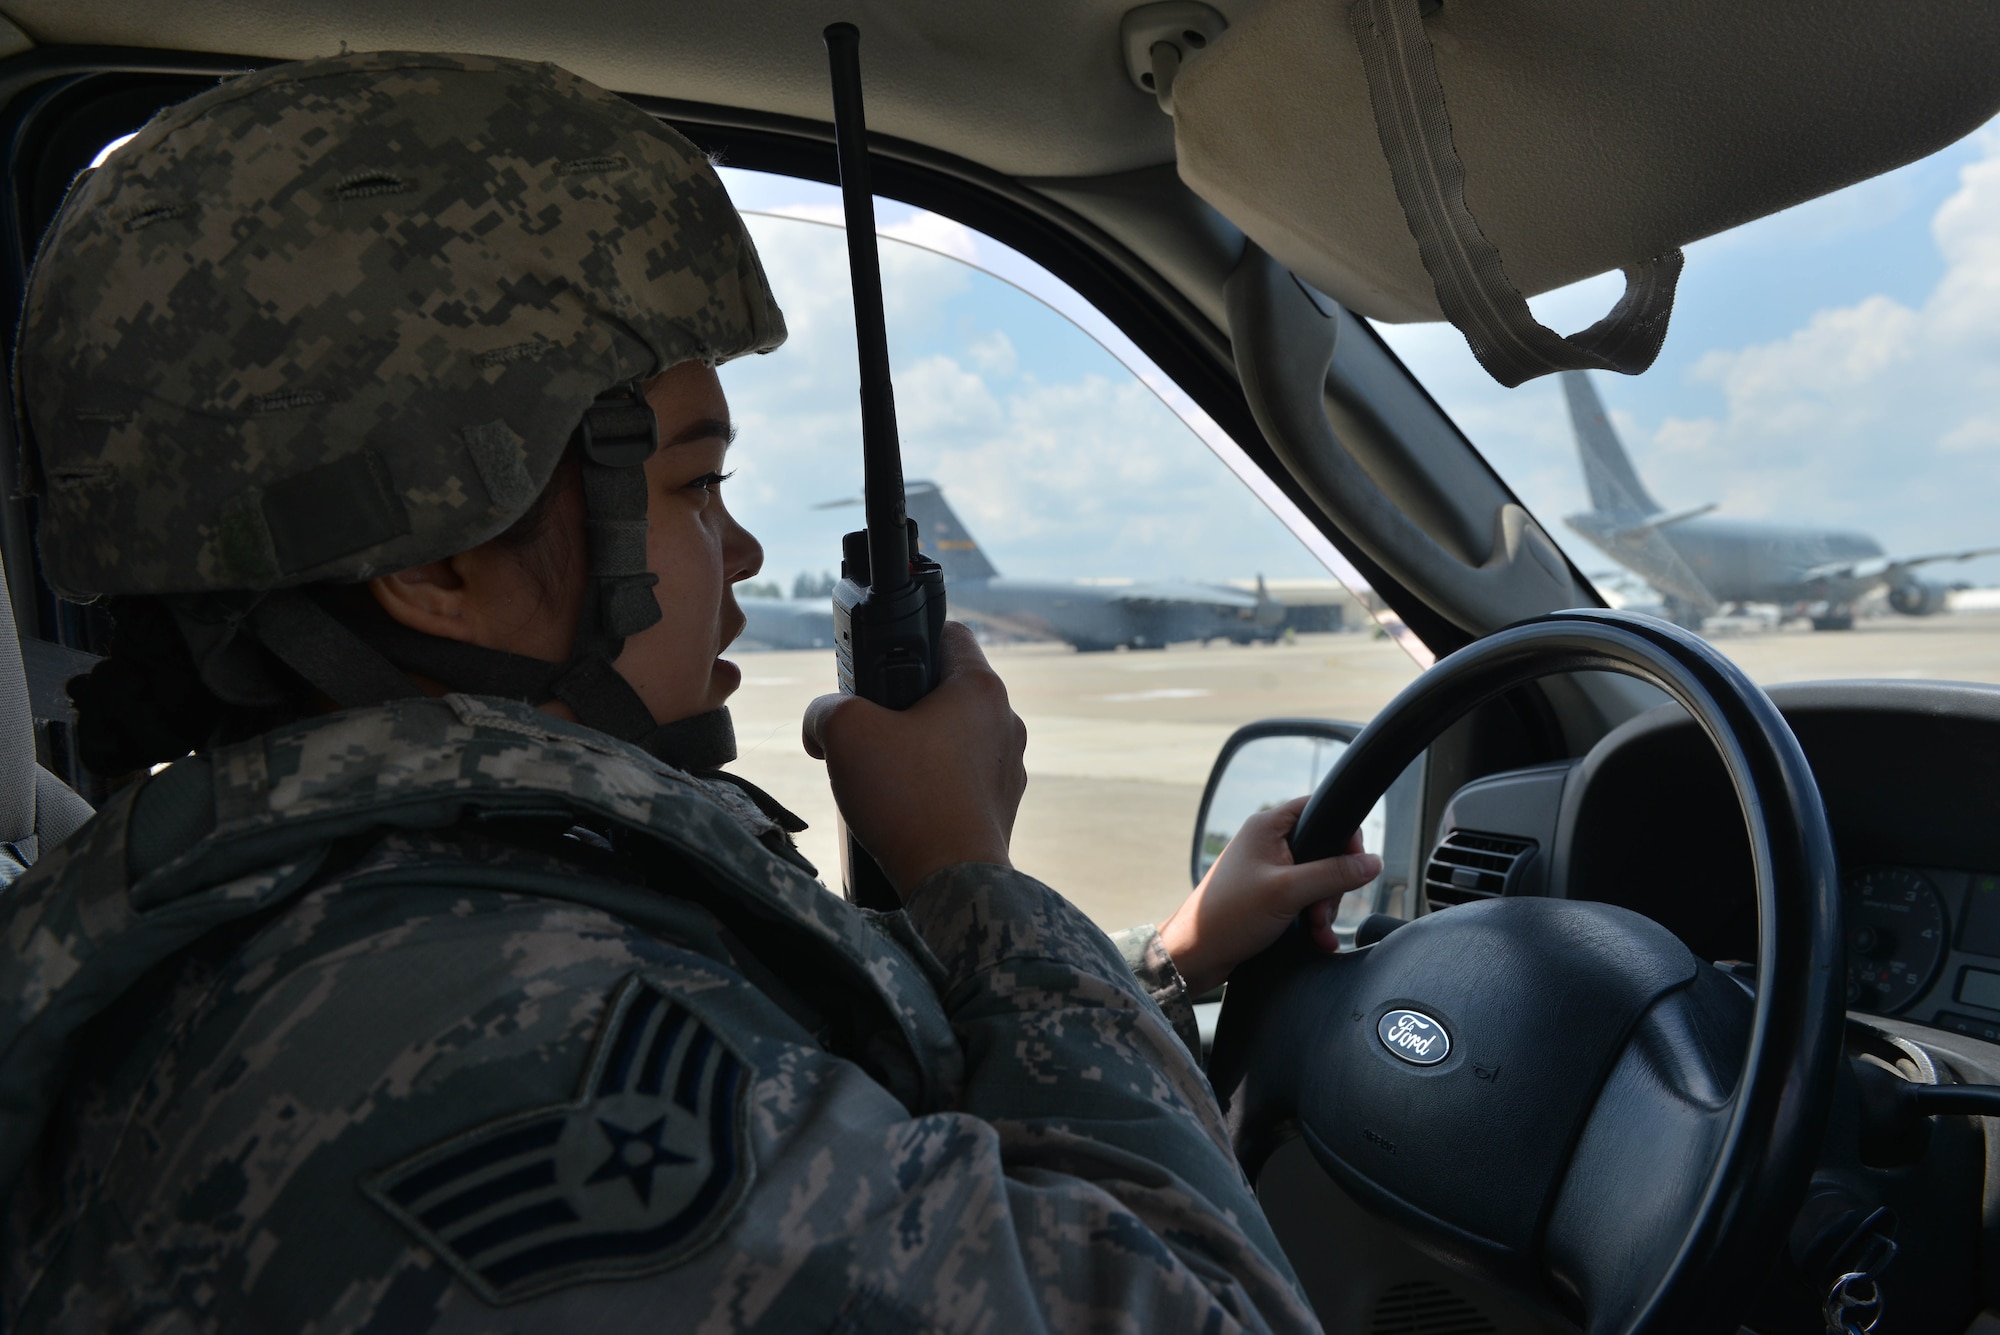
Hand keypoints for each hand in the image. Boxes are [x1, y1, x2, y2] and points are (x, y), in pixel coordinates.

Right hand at [802, 622, 1027, 898]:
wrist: (951, 882)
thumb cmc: (906, 798)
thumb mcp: (844, 732)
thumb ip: (825, 708)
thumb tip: (822, 723)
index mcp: (981, 688)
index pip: (949, 632)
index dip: (908, 638)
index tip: (877, 665)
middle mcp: (1006, 722)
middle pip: (948, 690)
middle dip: (904, 703)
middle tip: (868, 725)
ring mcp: (1008, 768)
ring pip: (955, 738)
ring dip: (918, 747)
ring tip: (881, 774)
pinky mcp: (1000, 808)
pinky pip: (960, 780)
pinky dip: (932, 786)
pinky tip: (902, 808)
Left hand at [1157, 796, 1381, 994]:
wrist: (1195, 956)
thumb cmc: (1227, 916)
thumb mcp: (1287, 891)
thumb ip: (1333, 874)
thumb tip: (1372, 863)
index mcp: (1267, 827)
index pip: (1318, 807)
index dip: (1343, 832)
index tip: (1354, 861)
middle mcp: (1268, 844)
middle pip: (1324, 850)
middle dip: (1332, 886)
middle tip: (1321, 909)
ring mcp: (1269, 872)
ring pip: (1318, 881)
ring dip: (1324, 909)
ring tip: (1315, 930)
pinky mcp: (1269, 898)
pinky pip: (1304, 901)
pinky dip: (1313, 921)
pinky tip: (1318, 940)